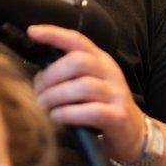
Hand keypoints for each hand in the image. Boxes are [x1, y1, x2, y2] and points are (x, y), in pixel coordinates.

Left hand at [28, 24, 147, 162]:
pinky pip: (91, 111)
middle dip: (51, 75)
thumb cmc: (102, 107)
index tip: (33, 32)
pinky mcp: (118, 116)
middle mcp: (110, 72)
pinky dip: (67, 114)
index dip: (54, 34)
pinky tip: (56, 117)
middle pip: (78, 61)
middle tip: (38, 91)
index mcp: (100, 60)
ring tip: (44, 106)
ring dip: (55, 96)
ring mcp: (116, 94)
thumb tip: (39, 75)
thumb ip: (69, 74)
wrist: (133, 133)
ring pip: (83, 86)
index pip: (77, 40)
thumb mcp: (89, 84)